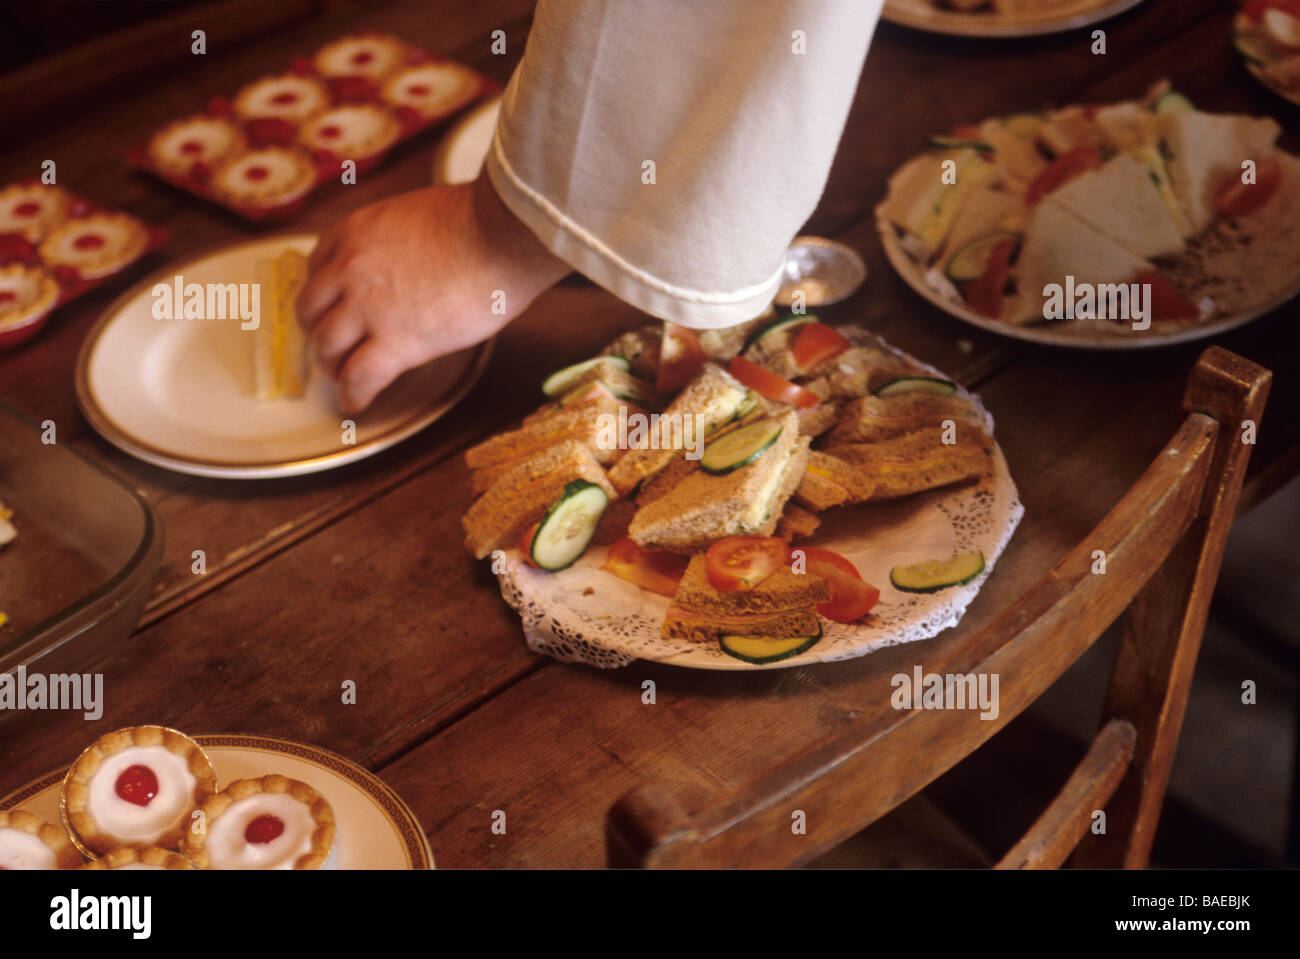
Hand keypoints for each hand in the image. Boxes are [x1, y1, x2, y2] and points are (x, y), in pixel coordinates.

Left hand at [297, 172, 568, 412]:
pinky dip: (353, 396)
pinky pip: (359, 378)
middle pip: (311, 310)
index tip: (332, 308)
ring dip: (332, 367)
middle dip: (318, 332)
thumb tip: (412, 265)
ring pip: (327, 347)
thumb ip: (398, 242)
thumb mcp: (417, 216)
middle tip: (333, 346)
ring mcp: (369, 308)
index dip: (322, 294)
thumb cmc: (480, 223)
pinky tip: (355, 405)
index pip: (316, 268)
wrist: (501, 237)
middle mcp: (351, 269)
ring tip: (344, 379)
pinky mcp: (396, 342)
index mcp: (357, 232)